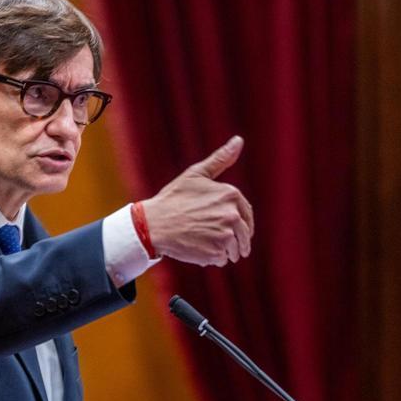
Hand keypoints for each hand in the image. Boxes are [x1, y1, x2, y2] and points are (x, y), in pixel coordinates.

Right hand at [141, 136, 254, 266]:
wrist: (154, 224)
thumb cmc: (173, 199)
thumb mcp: (196, 174)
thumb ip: (221, 159)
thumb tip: (239, 140)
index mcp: (231, 195)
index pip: (247, 214)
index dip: (241, 222)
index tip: (232, 226)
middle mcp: (232, 215)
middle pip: (244, 234)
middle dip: (236, 239)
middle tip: (218, 240)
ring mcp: (225, 235)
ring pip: (235, 249)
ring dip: (226, 250)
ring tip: (206, 244)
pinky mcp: (216, 253)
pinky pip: (223, 259)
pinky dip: (214, 258)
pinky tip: (199, 250)